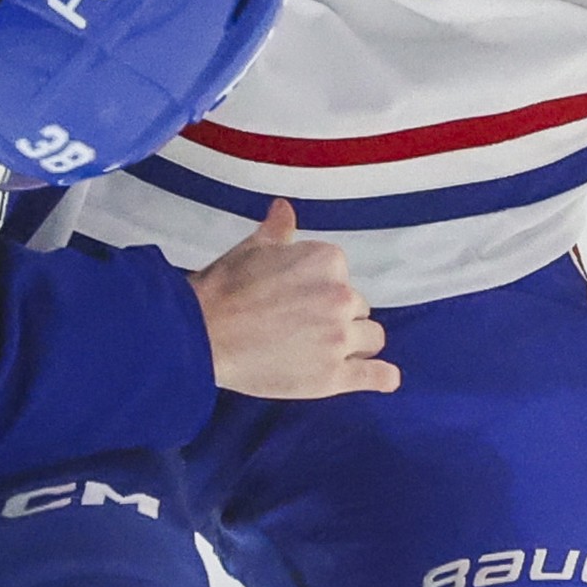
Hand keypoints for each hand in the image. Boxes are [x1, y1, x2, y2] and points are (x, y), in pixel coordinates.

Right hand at [191, 200, 398, 398]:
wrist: (201, 333)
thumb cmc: (224, 288)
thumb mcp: (252, 250)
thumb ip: (278, 230)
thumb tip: (285, 208)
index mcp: (327, 260)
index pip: (341, 276)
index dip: (321, 289)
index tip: (299, 299)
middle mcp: (340, 296)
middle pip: (357, 307)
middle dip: (336, 315)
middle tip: (303, 327)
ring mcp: (339, 338)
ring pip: (371, 337)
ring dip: (355, 342)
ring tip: (328, 350)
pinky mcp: (332, 376)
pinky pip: (375, 375)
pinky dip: (382, 377)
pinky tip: (384, 377)